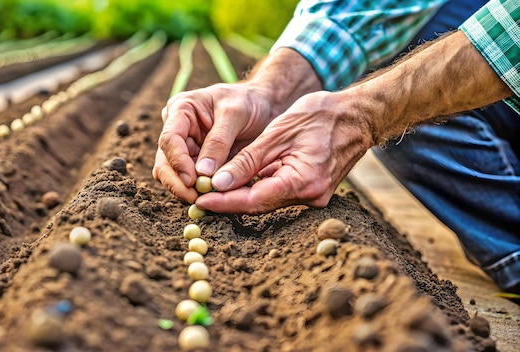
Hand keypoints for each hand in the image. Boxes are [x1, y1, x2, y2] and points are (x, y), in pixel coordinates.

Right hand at [153, 83, 274, 202]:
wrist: (263, 105)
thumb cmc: (248, 101)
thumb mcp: (236, 113)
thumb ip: (219, 141)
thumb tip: (202, 172)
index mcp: (181, 110)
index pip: (169, 139)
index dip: (177, 161)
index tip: (191, 180)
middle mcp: (177, 129)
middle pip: (165, 161)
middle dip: (178, 182)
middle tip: (195, 198)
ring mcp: (185, 147)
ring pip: (174, 175)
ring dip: (187, 189)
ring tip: (206, 199)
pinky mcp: (196, 162)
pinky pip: (191, 181)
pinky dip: (199, 191)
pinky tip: (213, 197)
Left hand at [195, 91, 374, 213]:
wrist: (358, 115)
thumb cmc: (321, 116)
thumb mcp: (278, 133)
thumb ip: (248, 161)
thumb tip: (219, 183)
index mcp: (303, 181)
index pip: (254, 200)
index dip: (224, 202)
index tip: (199, 201)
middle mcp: (311, 196)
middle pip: (259, 204)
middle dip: (228, 202)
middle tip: (197, 197)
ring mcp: (314, 196)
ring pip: (267, 201)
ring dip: (240, 196)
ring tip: (209, 190)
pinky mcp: (312, 190)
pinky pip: (278, 193)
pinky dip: (257, 189)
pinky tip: (235, 184)